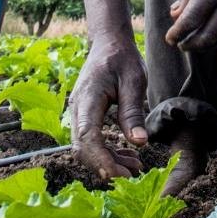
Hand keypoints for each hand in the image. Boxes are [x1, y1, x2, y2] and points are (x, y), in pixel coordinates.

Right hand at [68, 37, 148, 179]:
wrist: (108, 43)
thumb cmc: (122, 58)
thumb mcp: (134, 81)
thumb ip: (133, 112)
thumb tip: (139, 143)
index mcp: (88, 98)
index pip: (88, 136)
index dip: (101, 159)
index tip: (121, 174)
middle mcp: (77, 108)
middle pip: (82, 147)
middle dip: (105, 165)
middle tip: (133, 174)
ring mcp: (78, 113)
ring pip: (85, 147)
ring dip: (107, 160)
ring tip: (135, 166)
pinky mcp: (84, 116)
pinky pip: (90, 140)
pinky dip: (107, 152)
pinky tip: (128, 155)